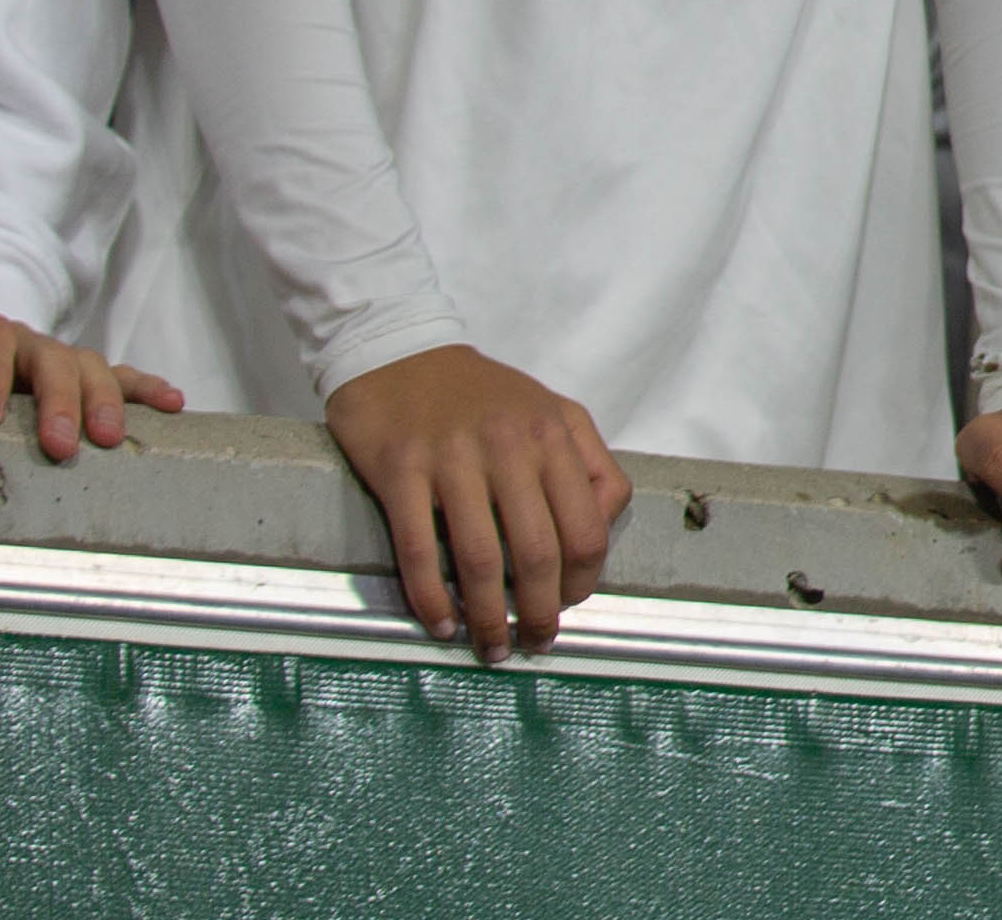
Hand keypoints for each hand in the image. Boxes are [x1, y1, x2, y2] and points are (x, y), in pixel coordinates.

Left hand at [0, 305, 180, 463]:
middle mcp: (14, 340)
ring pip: (87, 365)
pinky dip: (142, 388)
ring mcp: (45, 360)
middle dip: (60, 398)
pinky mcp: (66, 383)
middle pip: (50, 353)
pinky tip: (169, 404)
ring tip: (109, 440)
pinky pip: (113, 377)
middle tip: (60, 445)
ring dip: (104, 399)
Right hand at [325, 344, 627, 660]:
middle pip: (539, 551)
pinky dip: (431, 597)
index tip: (570, 607)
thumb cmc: (481, 395)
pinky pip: (417, 549)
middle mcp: (508, 446)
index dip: (584, 580)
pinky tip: (441, 623)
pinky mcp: (400, 470)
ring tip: (491, 647)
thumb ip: (587, 463)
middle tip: (535, 642)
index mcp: (554, 436)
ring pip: (480, 559)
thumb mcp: (552, 412)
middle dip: (541, 611)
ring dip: (488, 617)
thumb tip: (603, 525)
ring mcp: (452, 458)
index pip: (587, 527)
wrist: (398, 353)